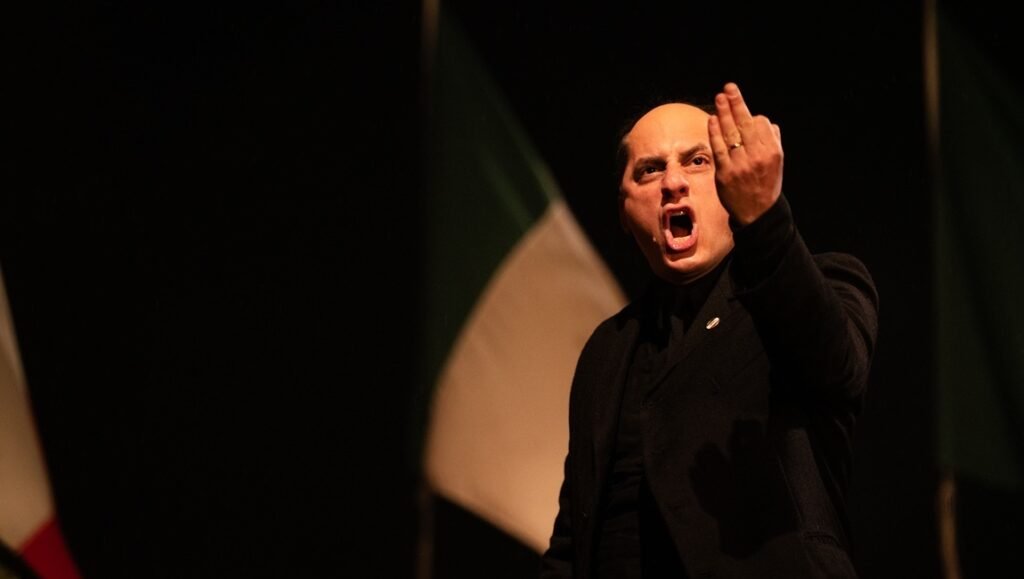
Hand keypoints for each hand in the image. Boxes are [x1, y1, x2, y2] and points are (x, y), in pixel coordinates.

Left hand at [708, 82, 782, 225]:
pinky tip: (712, 119)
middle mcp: (757, 157)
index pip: (761, 124)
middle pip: (745, 124)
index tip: (745, 111)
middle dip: (737, 104)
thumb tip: (764, 120)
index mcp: (772, 152)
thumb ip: (772, 141)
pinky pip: (718, 148)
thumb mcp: (777, 163)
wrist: (757, 214)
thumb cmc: (766, 184)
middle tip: (728, 88)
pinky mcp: (725, 173)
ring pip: (730, 133)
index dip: (752, 117)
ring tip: (719, 97)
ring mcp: (740, 165)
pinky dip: (714, 132)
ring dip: (724, 113)